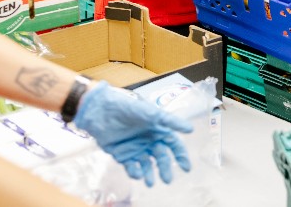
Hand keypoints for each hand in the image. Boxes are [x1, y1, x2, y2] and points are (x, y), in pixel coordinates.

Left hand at [73, 82, 192, 186]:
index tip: (185, 167)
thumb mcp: (151, 112)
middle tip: (167, 179)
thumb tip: (191, 129)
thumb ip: (170, 121)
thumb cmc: (127, 107)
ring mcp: (135, 148)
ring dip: (150, 174)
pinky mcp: (122, 155)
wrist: (100, 110)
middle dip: (165, 169)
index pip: (173, 144)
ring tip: (150, 182)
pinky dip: (135, 172)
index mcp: (157, 129)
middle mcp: (148, 140)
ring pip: (147, 165)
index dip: (180, 155)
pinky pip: (131, 166)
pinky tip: (137, 174)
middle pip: (161, 157)